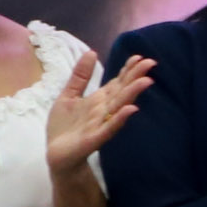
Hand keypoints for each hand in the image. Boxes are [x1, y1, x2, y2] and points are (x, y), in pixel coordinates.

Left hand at [45, 49, 153, 175]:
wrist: (56, 154)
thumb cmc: (64, 126)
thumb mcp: (68, 95)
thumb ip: (81, 76)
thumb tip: (92, 52)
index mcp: (99, 99)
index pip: (117, 82)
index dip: (127, 70)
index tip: (139, 57)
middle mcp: (104, 110)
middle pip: (122, 91)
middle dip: (135, 77)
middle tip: (151, 63)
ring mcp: (101, 123)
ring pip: (119, 106)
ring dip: (132, 94)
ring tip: (146, 81)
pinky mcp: (94, 138)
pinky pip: (109, 128)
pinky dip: (119, 119)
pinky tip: (130, 110)